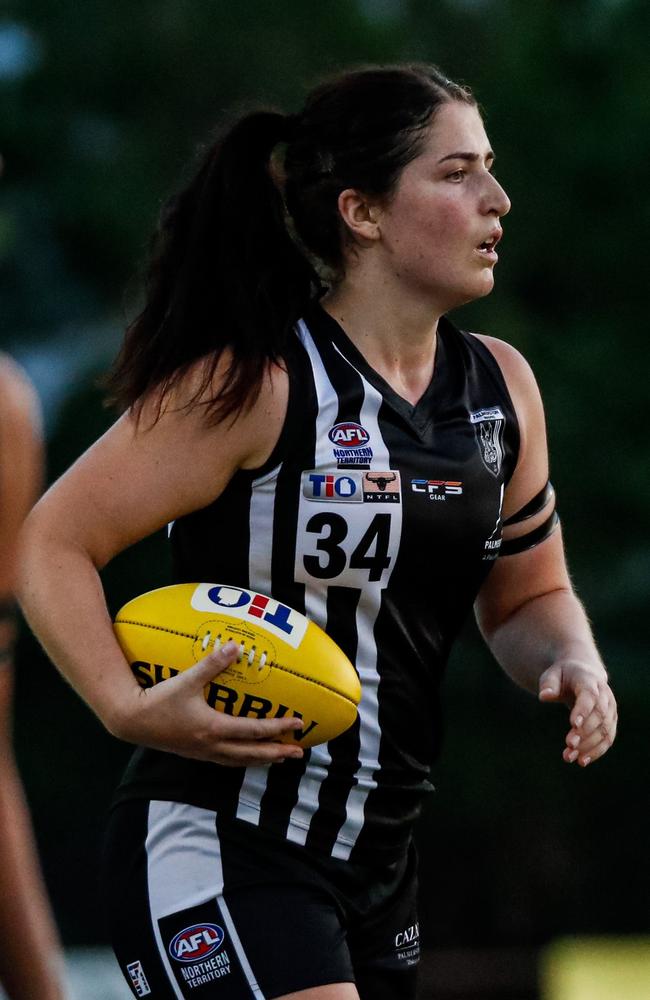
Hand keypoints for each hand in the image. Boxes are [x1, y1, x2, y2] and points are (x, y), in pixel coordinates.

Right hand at [111, 641, 304, 765]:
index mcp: (213, 728)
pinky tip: (246, 756)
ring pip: (239, 761)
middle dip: (277, 753)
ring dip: (261, 760)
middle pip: (252, 754)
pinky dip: (242, 759)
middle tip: (299, 752)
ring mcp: (203, 752)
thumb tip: (235, 646)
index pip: (254, 731)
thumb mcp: (186, 680)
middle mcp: (212, 745)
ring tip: (278, 758)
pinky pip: (226, 760)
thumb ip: (211, 664)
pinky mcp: (194, 753)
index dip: (279, 728)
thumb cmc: (159, 700)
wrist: (131, 721)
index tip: (299, 725)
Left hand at [538, 661, 616, 765]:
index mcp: (589, 681)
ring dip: (589, 746)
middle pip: (599, 716)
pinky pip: (607, 739)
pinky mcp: (610, 722)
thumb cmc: (563, 676)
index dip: (583, 710)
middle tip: (568, 744)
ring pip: (604, 730)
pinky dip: (596, 751)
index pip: (590, 696)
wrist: (582, 674)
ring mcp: (610, 709)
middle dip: (585, 732)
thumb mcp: (552, 675)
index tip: (573, 725)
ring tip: (569, 757)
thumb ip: (549, 685)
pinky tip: (581, 761)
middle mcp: (604, 695)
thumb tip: (544, 696)